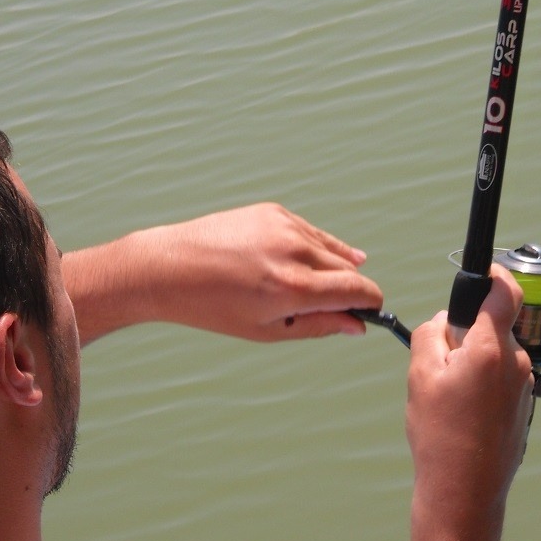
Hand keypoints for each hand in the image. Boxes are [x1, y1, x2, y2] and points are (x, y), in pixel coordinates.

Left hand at [63, 203, 382, 344]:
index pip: (359, 290)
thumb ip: (319, 326)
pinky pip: (310, 233)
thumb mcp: (268, 329)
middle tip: (325, 307)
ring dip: (329, 269)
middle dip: (347, 289)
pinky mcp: (274, 211)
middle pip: (350, 270)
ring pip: (333, 249)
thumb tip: (357, 324)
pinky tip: (296, 264)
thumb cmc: (215, 307)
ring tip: (297, 286)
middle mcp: (294, 252)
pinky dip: (312, 249)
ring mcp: (285, 227)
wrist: (170, 267)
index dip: (370, 304)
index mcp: (293, 288)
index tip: (367, 313)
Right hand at [405, 266, 534, 526]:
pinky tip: (460, 414)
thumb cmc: (440, 434)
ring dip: (472, 362)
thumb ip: (432, 334)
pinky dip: (480, 384)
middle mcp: (516, 363)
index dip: (492, 275)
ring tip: (446, 397)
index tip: (481, 273)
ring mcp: (524, 386)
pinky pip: (500, 379)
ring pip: (494, 355)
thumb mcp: (420, 374)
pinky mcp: (523, 406)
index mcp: (490, 348)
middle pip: (493, 326)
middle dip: (466, 333)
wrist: (464, 491)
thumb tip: (446, 320)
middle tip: (438, 362)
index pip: (504, 291)